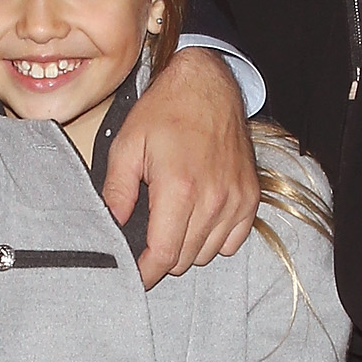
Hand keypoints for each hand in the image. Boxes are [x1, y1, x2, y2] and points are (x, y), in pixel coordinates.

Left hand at [100, 48, 259, 287]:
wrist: (208, 86)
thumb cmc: (164, 112)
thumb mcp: (127, 145)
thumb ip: (116, 190)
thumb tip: (110, 226)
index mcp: (178, 188)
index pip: (164, 255)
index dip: (146, 273)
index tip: (134, 275)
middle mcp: (213, 198)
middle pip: (185, 259)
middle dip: (163, 257)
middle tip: (149, 237)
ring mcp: (236, 199)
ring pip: (207, 254)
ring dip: (187, 248)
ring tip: (173, 222)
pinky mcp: (250, 197)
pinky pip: (232, 242)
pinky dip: (214, 239)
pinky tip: (198, 218)